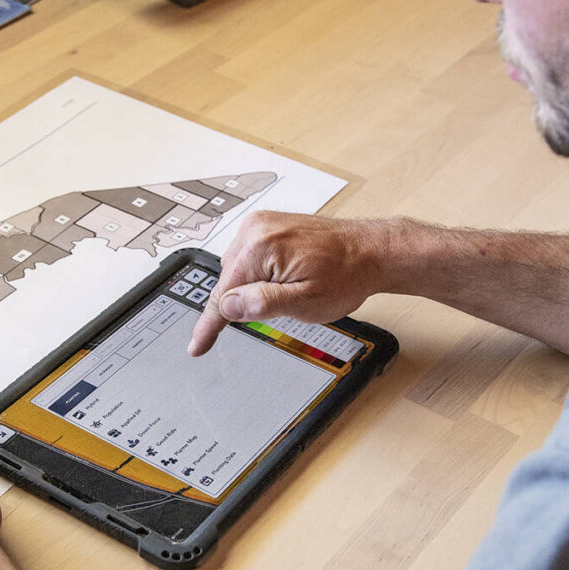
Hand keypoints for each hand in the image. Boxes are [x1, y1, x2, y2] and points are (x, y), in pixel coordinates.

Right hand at [188, 211, 385, 355]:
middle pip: (229, 280)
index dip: (209, 324)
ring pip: (239, 270)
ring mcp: (262, 224)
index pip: (222, 293)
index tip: (197, 345)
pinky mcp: (270, 225)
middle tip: (281, 307)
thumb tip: (227, 307)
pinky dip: (259, 273)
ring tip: (292, 289)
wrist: (371, 251)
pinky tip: (285, 279)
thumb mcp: (304, 302)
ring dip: (253, 286)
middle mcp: (255, 229)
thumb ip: (261, 304)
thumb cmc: (346, 274)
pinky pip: (250, 257)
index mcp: (259, 247)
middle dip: (244, 301)